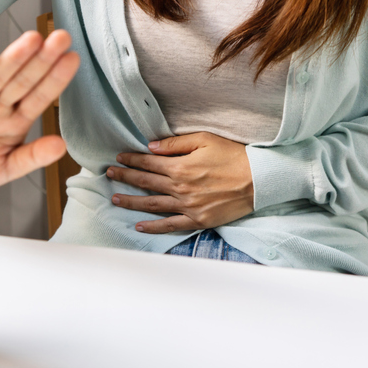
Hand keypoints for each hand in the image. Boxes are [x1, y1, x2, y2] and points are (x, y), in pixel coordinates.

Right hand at [0, 30, 79, 189]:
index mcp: (14, 121)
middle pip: (22, 81)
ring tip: (33, 39)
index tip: (72, 59)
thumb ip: (31, 158)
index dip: (56, 79)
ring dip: (14, 58)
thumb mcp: (3, 169)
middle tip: (61, 38)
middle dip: (42, 60)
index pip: (39, 98)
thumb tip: (61, 146)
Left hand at [106, 132, 253, 232]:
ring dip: (131, 202)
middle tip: (109, 174)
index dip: (131, 160)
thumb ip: (176, 144)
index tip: (118, 158)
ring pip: (152, 205)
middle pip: (145, 182)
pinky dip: (153, 227)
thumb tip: (151, 147)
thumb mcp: (205, 140)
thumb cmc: (233, 156)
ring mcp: (188, 206)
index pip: (148, 163)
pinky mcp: (198, 220)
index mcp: (180, 166)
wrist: (259, 180)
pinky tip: (139, 226)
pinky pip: (170, 225)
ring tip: (115, 200)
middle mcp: (180, 187)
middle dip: (125, 177)